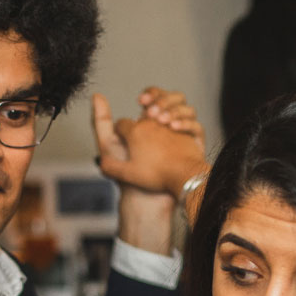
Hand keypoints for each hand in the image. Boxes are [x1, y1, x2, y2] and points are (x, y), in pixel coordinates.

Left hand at [92, 92, 207, 198]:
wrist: (148, 199)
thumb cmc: (127, 176)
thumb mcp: (108, 147)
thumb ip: (102, 122)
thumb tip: (98, 95)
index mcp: (148, 124)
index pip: (154, 98)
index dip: (149, 96)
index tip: (141, 102)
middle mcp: (166, 128)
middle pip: (173, 98)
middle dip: (164, 99)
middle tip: (153, 112)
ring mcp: (181, 136)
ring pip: (187, 109)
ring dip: (176, 110)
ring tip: (163, 122)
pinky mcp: (194, 146)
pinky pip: (198, 128)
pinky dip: (188, 124)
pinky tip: (175, 129)